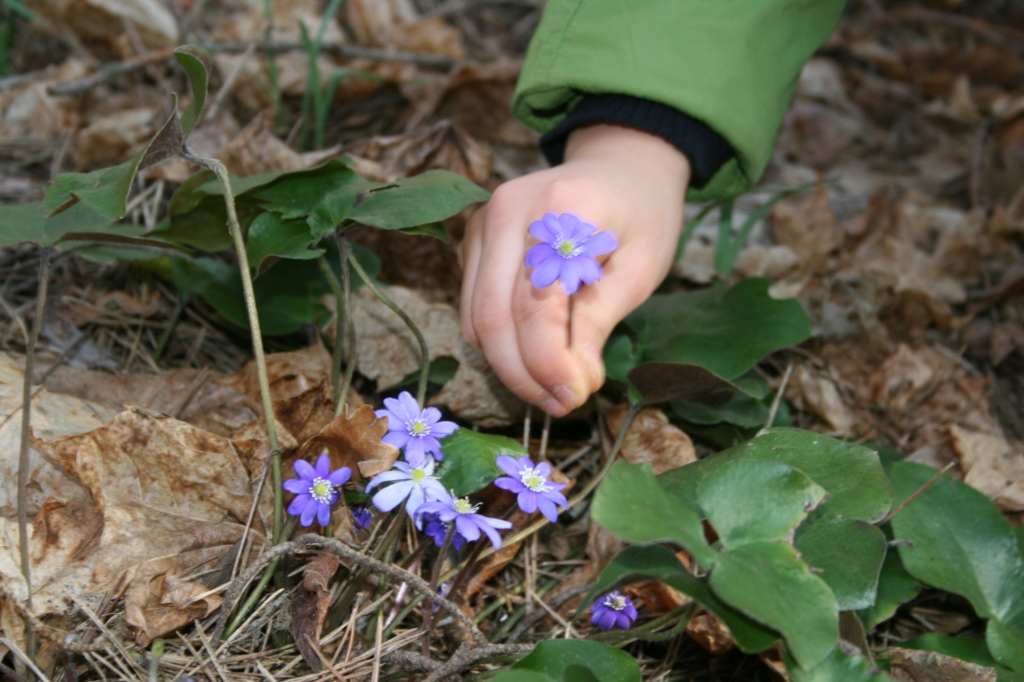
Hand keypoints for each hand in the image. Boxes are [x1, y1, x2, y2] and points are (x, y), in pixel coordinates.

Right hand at [459, 124, 690, 415]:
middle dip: (523, 374)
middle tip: (561, 403)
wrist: (622, 165)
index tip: (573, 397)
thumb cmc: (641, 216)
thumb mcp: (640, 269)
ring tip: (553, 382)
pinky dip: (499, 340)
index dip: (548, 363)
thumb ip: (599, 322)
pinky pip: (473, 305)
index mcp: (560, 208)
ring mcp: (483, 220)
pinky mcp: (474, 236)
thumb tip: (573, 381)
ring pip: (475, 318)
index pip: (534, 304)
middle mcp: (508, 209)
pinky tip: (536, 348)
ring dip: (509, 364)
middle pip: (492, 316)